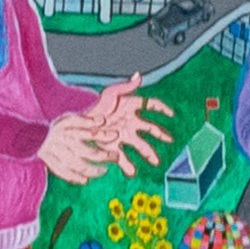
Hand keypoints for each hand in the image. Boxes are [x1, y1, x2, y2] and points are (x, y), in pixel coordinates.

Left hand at [40, 82, 171, 181]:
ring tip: (155, 161)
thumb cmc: (95, 105)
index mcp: (131, 107)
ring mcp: (123, 135)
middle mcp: (130, 122)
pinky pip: (123, 157)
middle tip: (169, 140)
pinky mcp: (113, 146)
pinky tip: (132, 172)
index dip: (161, 108)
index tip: (171, 114)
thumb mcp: (109, 94)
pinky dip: (128, 165)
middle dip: (160, 135)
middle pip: (150, 128)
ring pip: (140, 145)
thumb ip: (124, 86)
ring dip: (148, 153)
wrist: (77, 122)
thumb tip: (139, 76)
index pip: (151, 105)